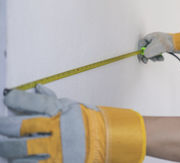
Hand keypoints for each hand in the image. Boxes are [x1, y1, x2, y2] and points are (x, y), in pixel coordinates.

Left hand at [0, 85, 145, 162]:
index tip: (8, 98)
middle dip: (6, 127)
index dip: (18, 100)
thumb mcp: (72, 106)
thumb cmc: (89, 123)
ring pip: (23, 149)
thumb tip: (38, 88)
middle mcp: (58, 128)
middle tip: (0, 126)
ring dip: (8, 148)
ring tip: (2, 146)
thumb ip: (52, 99)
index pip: (36, 102)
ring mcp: (57, 148)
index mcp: (62, 112)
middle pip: (23, 126)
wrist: (106, 141)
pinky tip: (15, 160)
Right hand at [138, 32, 173, 62]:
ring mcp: (159, 43)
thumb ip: (146, 53)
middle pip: (146, 48)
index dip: (140, 50)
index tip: (140, 57)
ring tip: (157, 59)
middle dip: (147, 55)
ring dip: (154, 57)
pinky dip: (159, 57)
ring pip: (153, 52)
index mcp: (150, 36)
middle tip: (146, 61)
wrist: (178, 43)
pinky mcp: (163, 47)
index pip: (141, 43)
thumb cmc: (166, 43)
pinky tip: (162, 58)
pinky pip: (158, 53)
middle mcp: (154, 39)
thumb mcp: (152, 49)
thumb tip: (145, 55)